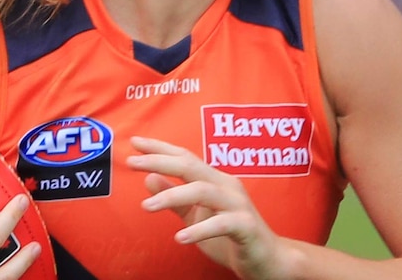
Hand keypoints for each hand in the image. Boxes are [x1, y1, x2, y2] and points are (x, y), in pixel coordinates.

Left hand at [127, 137, 287, 279]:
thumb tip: (149, 178)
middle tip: (133, 163)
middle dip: (160, 161)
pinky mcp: (246, 227)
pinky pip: (222, 224)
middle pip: (191, 166)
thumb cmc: (231, 236)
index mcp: (214, 180)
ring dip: (173, 196)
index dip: (160, 148)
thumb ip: (175, 199)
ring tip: (147, 206)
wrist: (268, 260)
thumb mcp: (196, 216)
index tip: (135, 142)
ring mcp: (238, 205)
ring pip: (203, 191)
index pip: (185, 157)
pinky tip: (180, 238)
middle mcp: (226, 186)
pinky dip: (200, 230)